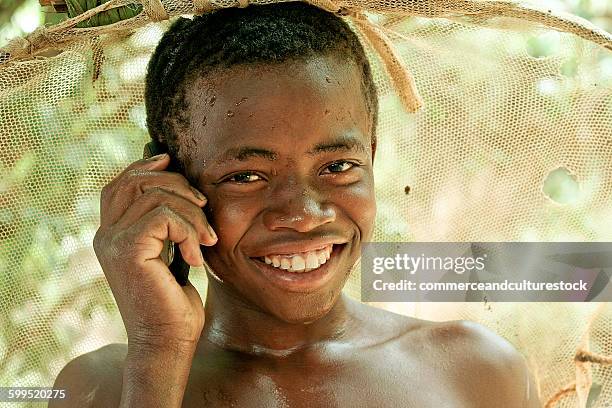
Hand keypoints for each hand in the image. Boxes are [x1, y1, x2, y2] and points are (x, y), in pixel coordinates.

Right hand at [93, 153, 216, 351]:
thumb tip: (179, 187)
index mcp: (112, 234)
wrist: (168, 342)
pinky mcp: (128, 250)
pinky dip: (189, 231)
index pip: (121, 184)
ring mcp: (113, 242)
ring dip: (193, 213)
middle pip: (137, 181)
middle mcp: (105, 235)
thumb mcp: (171, 254)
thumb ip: (167, 224)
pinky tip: (196, 258)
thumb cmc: (174, 302)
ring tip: (206, 240)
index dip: (145, 166)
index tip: (171, 160)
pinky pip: (165, 216)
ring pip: (157, 196)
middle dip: (177, 184)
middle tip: (203, 207)